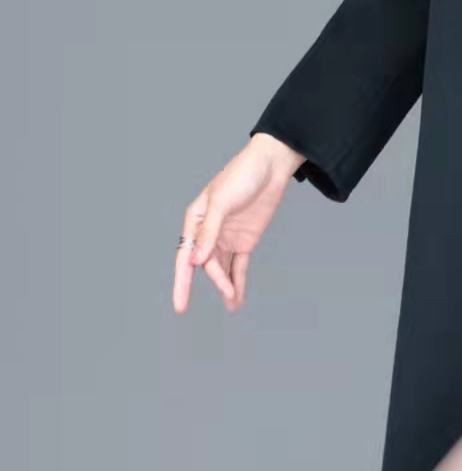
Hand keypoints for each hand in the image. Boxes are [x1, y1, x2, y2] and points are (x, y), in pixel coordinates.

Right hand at [172, 134, 304, 313]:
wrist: (271, 165)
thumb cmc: (242, 175)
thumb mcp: (222, 201)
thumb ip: (209, 231)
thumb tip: (196, 260)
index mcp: (195, 219)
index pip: (185, 255)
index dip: (182, 282)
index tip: (180, 305)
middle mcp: (208, 231)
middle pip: (207, 264)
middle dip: (216, 280)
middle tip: (226, 295)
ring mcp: (226, 237)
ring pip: (222, 268)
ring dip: (226, 285)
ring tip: (232, 304)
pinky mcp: (245, 240)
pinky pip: (239, 266)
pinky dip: (238, 281)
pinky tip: (237, 298)